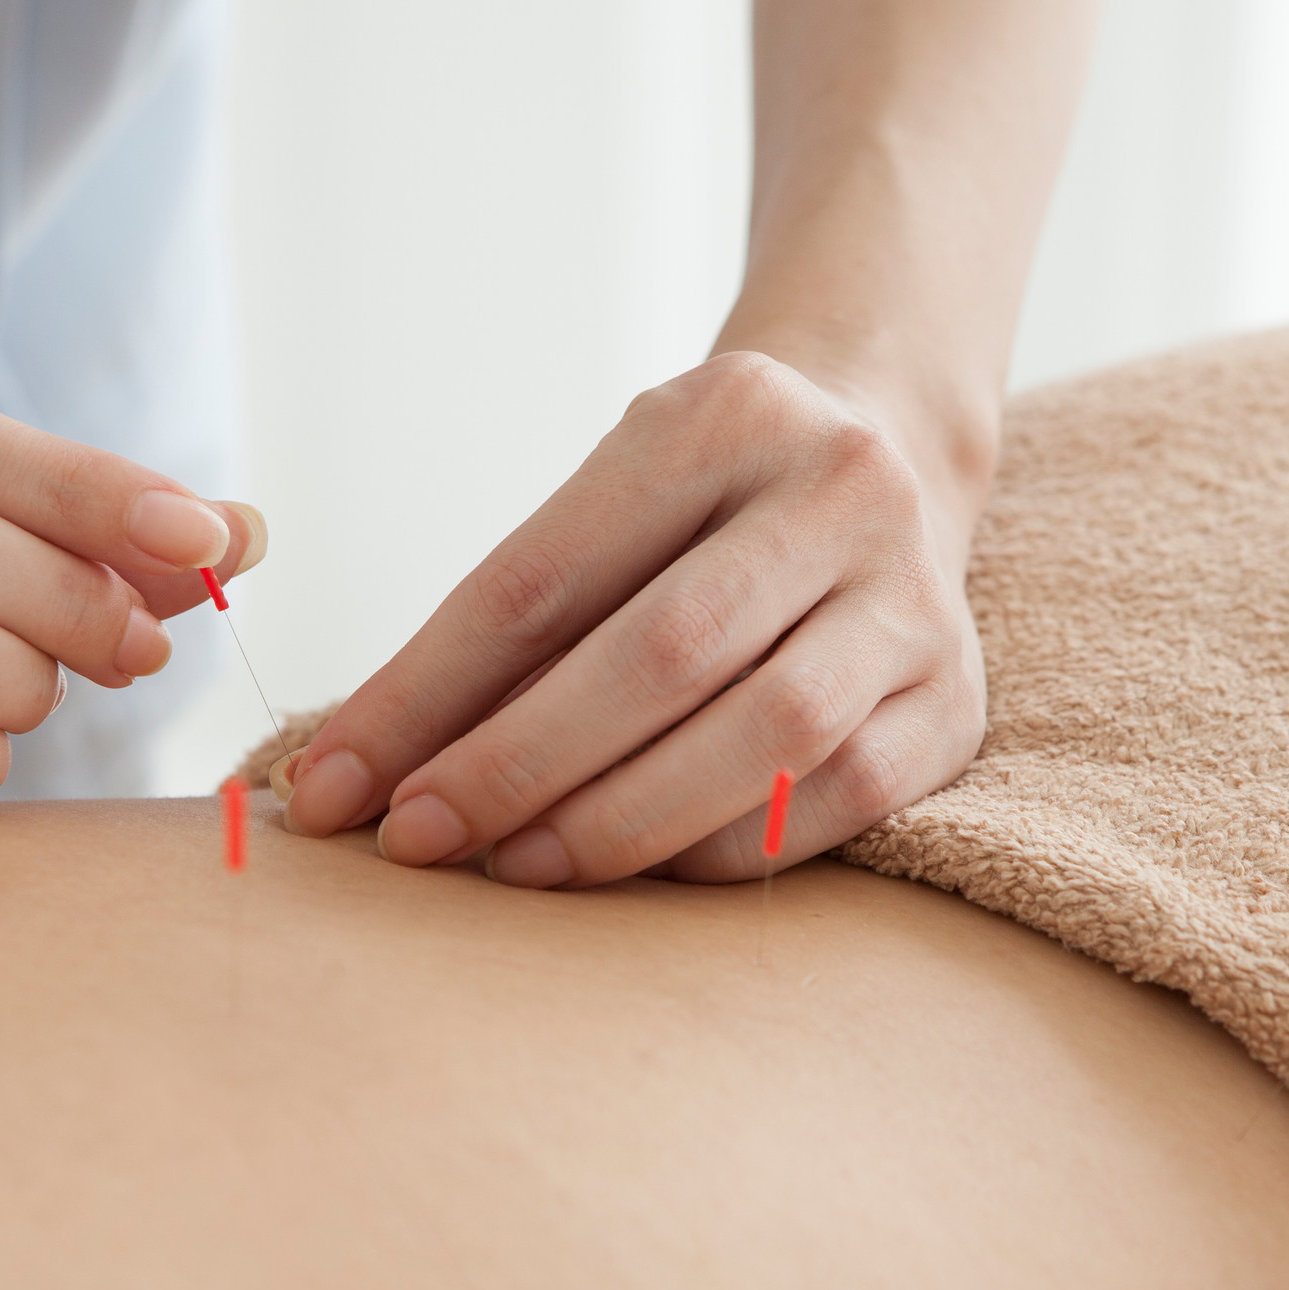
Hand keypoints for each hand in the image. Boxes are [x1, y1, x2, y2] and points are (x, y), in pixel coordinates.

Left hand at [271, 351, 983, 884]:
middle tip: (413, 843)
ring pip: (764, 736)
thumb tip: (370, 770)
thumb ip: (512, 623)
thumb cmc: (699, 503)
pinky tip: (637, 874)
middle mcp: (842, 489)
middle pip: (657, 655)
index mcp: (725, 415)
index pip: (542, 576)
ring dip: (620, 821)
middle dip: (514, 765)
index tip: (334, 784)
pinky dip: (721, 848)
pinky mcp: (954, 699)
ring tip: (515, 869)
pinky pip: (837, 799)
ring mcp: (915, 596)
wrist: (887, 454)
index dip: (425, 693)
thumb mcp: (610, 502)